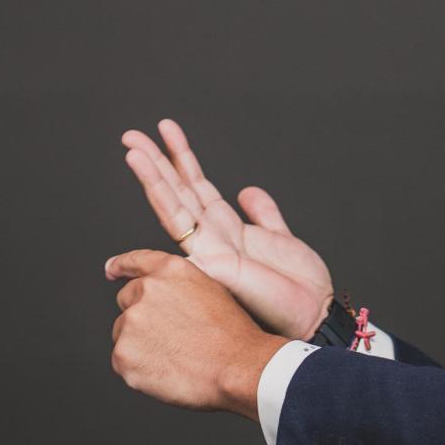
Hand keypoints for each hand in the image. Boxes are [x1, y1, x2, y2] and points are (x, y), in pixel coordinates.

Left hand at [106, 250, 286, 417]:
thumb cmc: (233, 336)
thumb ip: (180, 288)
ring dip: (140, 344)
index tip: (111, 270)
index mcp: (170, 271)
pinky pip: (123, 361)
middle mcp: (146, 290)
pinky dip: (138, 369)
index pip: (136, 261)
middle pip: (127, 301)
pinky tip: (166, 371)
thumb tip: (163, 300)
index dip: (121, 266)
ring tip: (174, 357)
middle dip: (140, 315)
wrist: (237, 367)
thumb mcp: (211, 291)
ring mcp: (131, 322)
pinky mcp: (122, 355)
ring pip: (123, 334)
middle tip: (167, 336)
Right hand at [117, 118, 335, 340]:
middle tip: (132, 135)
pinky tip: (149, 175)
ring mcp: (207, 249)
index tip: (167, 130)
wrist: (312, 314)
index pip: (196, 187)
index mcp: (228, 230)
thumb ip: (264, 214)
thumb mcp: (281, 238)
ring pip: (172, 204)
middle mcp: (212, 237)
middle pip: (177, 191)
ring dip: (152, 174)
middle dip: (156, 161)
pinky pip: (181, 225)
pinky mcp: (209, 261)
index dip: (181, 159)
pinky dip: (163, 198)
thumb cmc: (298, 286)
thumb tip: (247, 190)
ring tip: (133, 148)